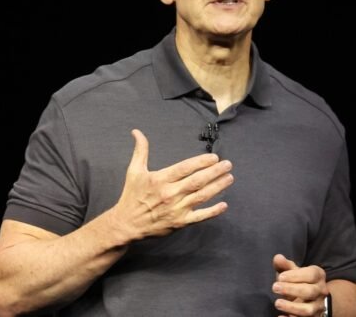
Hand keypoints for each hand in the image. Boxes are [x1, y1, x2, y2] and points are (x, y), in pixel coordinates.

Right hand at [112, 129, 233, 239]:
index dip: (201, 162)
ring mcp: (176, 209)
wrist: (126, 224)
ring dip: (217, 186)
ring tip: (229, 178)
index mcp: (160, 180)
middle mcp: (170, 194)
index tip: (214, 157)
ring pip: (201, 196)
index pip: (185, 168)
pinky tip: (224, 205)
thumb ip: (140, 151)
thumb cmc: (132, 196)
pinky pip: (199, 217)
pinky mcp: (180, 222)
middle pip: (197, 181)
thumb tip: (137, 132)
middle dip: (214, 172)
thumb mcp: (134, 171)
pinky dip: (212, 211)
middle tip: (228, 164)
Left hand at [272, 254, 328, 316]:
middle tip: (274, 287)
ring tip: (277, 303)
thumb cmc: (299, 280)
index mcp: (318, 276)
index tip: (280, 277)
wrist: (313, 297)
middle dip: (291, 290)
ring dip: (292, 307)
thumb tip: (277, 257)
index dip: (295, 276)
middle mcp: (321, 291)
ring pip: (308, 309)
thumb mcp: (293, 271)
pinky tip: (281, 316)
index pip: (311, 275)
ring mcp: (319, 306)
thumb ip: (285, 265)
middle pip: (310, 291)